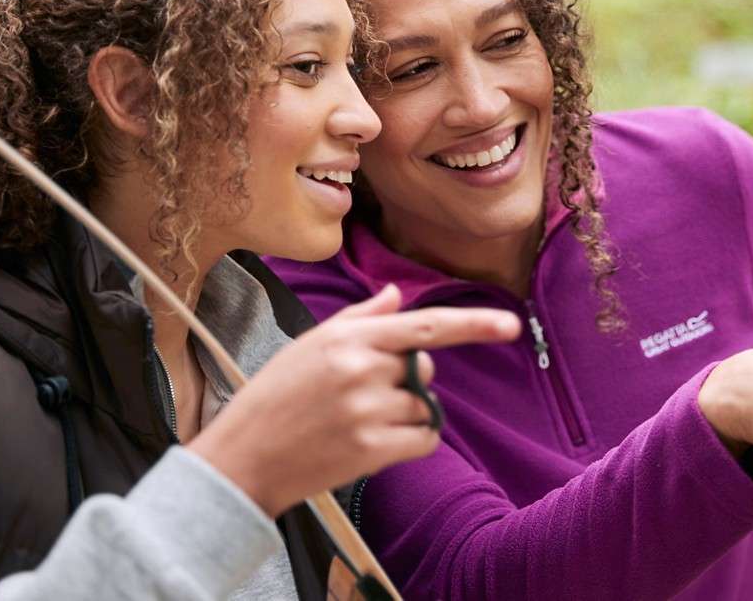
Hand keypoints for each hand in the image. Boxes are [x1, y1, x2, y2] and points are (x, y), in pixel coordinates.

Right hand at [188, 285, 520, 516]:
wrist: (243, 458)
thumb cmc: (273, 396)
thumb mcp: (309, 344)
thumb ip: (360, 318)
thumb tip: (396, 294)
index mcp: (347, 337)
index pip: (424, 325)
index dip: (473, 324)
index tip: (510, 324)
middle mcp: (361, 368)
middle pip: (424, 367)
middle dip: (406, 378)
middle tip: (361, 394)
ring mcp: (367, 410)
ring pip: (423, 404)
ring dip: (404, 412)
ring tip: (355, 420)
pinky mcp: (371, 449)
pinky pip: (423, 438)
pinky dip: (413, 439)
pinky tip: (375, 441)